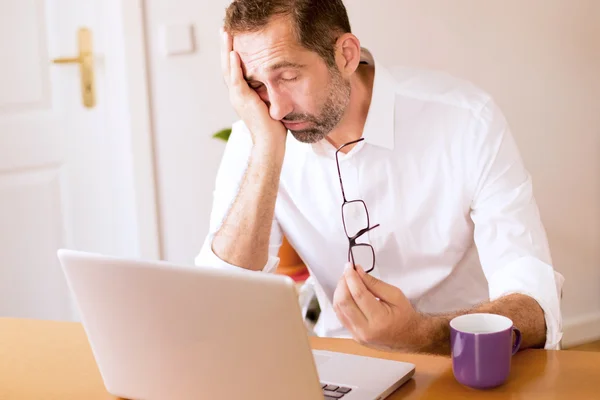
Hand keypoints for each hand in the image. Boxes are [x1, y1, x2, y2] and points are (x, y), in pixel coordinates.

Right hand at [220, 29, 286, 150]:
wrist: (270, 143)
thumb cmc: (274, 128)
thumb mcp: (271, 103)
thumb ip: (269, 91)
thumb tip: (278, 80)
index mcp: (242, 95)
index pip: (235, 70)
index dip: (232, 54)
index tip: (233, 39)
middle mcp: (236, 95)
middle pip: (227, 66)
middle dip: (225, 47)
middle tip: (224, 30)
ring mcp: (237, 97)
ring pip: (228, 69)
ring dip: (226, 50)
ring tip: (225, 34)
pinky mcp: (243, 99)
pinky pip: (236, 79)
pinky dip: (234, 66)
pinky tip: (234, 53)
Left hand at [332, 263, 426, 351]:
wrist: (409, 337)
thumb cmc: (405, 315)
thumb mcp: (395, 295)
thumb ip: (375, 283)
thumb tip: (357, 272)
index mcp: (379, 320)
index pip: (358, 294)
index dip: (351, 277)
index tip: (350, 266)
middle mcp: (365, 330)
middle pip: (343, 302)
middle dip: (343, 283)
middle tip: (348, 272)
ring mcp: (357, 335)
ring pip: (338, 309)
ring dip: (339, 291)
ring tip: (347, 281)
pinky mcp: (353, 335)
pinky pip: (340, 315)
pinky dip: (340, 301)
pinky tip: (347, 293)